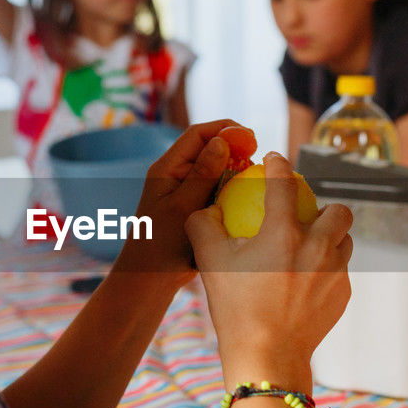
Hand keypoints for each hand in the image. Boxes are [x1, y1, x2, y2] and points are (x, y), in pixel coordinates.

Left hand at [110, 119, 239, 285]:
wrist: (150, 277)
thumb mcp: (183, 206)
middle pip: (208, 148)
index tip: (251, 138)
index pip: (197, 135)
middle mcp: (176, 174)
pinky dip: (232, 186)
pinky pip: (217, 188)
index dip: (225, 130)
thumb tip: (222, 141)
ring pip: (216, 168)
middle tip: (256, 158)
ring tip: (254, 175)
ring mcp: (187, 190)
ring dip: (235, 168)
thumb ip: (203, 173)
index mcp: (167, 168)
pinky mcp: (196, 205)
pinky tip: (247, 195)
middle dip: (234, 148)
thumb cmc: (160, 244)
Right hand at [186, 153, 352, 392]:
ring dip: (330, 238)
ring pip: (344, 242)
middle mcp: (317, 247)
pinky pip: (339, 272)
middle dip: (326, 206)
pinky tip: (307, 280)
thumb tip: (207, 208)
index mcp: (284, 233)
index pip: (284, 184)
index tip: (275, 162)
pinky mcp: (343, 295)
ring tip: (310, 247)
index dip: (279, 166)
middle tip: (308, 215)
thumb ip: (204, 225)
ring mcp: (335, 272)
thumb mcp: (209, 262)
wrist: (267, 356)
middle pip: (338, 211)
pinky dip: (326, 269)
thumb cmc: (235, 308)